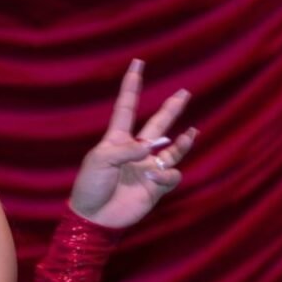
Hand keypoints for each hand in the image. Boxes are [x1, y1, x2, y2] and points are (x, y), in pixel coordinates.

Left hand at [69, 59, 196, 228]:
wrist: (95, 217)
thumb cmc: (90, 186)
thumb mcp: (100, 161)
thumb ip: (126, 150)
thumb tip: (151, 148)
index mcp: (116, 139)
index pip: (127, 107)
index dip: (132, 85)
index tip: (137, 63)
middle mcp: (135, 151)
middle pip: (158, 124)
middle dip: (171, 109)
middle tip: (184, 92)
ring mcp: (147, 168)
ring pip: (171, 149)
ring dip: (182, 142)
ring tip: (191, 132)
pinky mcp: (156, 186)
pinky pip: (171, 175)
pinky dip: (167, 175)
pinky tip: (155, 178)